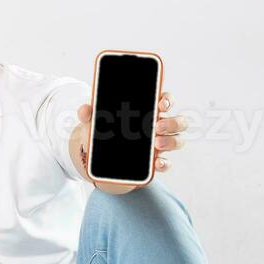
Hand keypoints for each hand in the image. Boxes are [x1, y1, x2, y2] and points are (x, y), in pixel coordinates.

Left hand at [73, 91, 187, 189]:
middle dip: (172, 122)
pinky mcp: (156, 161)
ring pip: (178, 140)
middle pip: (179, 121)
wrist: (102, 158)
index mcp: (148, 110)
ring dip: (171, 141)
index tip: (161, 104)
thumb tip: (84, 110)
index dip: (168, 100)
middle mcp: (160, 126)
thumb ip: (89, 114)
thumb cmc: (104, 132)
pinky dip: (164, 163)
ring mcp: (161, 144)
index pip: (166, 100)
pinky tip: (156, 163)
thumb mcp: (94, 122)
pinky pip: (167, 163)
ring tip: (156, 144)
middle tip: (157, 126)